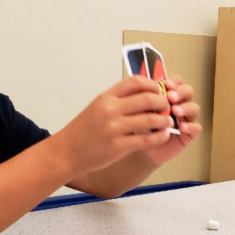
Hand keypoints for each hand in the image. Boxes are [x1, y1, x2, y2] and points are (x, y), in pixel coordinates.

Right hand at [53, 76, 174, 175]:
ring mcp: (114, 128)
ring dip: (164, 120)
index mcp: (106, 97)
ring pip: (151, 120)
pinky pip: (147, 139)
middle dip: (163, 103)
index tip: (159, 92)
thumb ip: (119, 99)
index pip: (136, 82)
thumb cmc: (84, 130)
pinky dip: (159, 136)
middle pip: (148, 99)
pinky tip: (163, 136)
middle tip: (168, 108)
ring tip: (168, 122)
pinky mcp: (118, 146)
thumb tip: (145, 93)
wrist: (67, 152)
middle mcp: (110, 109)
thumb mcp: (98, 106)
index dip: (153, 85)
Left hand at [142, 75, 201, 165]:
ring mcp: (186, 118)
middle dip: (181, 92)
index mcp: (168, 95)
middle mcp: (180, 104)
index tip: (166, 84)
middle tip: (171, 97)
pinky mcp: (190, 133)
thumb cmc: (142, 127)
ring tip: (175, 111)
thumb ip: (145, 100)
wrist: (143, 148)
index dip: (174, 81)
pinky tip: (181, 128)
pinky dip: (191, 126)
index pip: (177, 82)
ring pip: (195, 108)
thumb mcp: (140, 111)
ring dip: (186, 107)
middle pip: (188, 91)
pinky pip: (197, 128)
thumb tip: (148, 89)